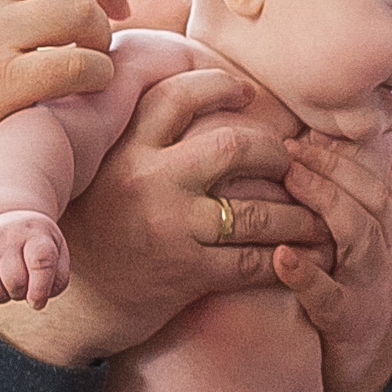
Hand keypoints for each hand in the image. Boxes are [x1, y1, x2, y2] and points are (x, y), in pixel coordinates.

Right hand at [0, 68, 326, 364]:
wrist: (73, 306)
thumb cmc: (94, 234)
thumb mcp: (101, 175)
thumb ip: (136, 142)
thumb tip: (181, 98)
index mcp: (125, 151)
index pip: (178, 97)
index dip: (219, 86)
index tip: (246, 93)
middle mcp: (147, 182)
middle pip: (233, 147)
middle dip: (274, 153)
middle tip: (290, 161)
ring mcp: (168, 228)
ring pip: (255, 211)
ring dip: (298, 215)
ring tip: (318, 216)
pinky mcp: (184, 274)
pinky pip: (251, 262)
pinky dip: (288, 259)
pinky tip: (305, 256)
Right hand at [0, 210, 70, 309]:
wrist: (1, 219)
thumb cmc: (34, 244)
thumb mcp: (56, 253)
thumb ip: (57, 280)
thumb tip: (36, 302)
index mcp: (35, 234)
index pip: (42, 261)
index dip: (41, 288)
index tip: (37, 301)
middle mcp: (5, 237)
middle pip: (15, 283)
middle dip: (21, 292)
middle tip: (21, 280)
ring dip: (1, 296)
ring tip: (4, 280)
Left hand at [274, 132, 391, 391]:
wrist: (361, 364)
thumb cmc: (338, 288)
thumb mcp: (341, 239)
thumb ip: (332, 196)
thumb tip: (305, 140)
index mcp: (378, 225)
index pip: (370, 174)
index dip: (339, 149)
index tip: (300, 131)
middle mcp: (379, 250)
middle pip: (368, 195)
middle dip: (330, 166)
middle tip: (286, 148)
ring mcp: (366, 285)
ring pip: (358, 235)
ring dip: (323, 203)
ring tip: (289, 181)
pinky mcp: (347, 321)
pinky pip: (329, 295)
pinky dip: (306, 275)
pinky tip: (282, 258)